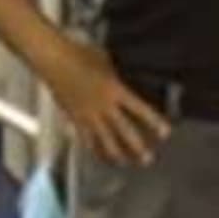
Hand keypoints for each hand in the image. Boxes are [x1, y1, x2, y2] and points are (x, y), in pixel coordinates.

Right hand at [40, 40, 171, 166]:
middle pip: (125, 131)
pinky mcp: (74, 117)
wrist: (53, 59)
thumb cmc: (78, 54)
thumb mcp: (104, 61)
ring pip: (104, 140)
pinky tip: (97, 154)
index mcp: (115, 90)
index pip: (140, 110)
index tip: (165, 133)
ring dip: (116, 153)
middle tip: (147, 159)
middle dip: (138, 147)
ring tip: (124, 162)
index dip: (154, 122)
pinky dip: (93, 148)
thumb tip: (121, 83)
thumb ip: (114, 77)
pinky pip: (85, 138)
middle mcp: (104, 105)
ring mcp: (88, 114)